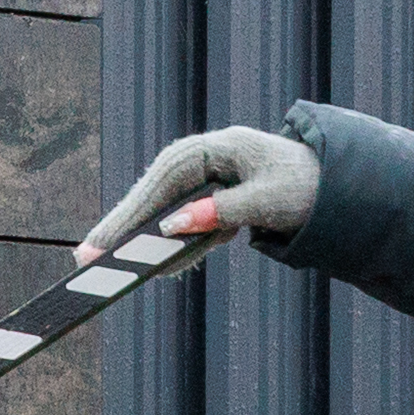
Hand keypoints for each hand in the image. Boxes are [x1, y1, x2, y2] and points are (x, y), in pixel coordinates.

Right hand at [78, 125, 320, 262]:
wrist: (329, 182)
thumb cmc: (302, 187)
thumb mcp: (267, 202)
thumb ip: (220, 213)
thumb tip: (170, 225)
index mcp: (216, 149)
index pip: (164, 183)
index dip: (132, 215)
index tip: (107, 242)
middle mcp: (201, 156)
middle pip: (151, 194)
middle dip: (121, 228)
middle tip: (84, 257)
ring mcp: (201, 174)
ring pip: (160, 208)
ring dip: (139, 238)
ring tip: (102, 260)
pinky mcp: (205, 191)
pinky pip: (179, 219)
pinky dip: (170, 243)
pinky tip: (153, 265)